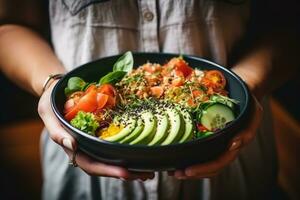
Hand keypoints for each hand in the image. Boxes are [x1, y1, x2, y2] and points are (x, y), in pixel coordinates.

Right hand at [38, 81, 153, 180]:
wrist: (57, 90)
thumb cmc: (51, 101)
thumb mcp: (48, 113)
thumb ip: (57, 131)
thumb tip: (72, 145)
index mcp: (73, 147)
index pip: (90, 164)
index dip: (107, 170)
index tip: (125, 172)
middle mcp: (86, 147)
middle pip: (105, 166)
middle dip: (125, 173)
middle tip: (146, 175)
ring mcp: (95, 141)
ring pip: (112, 159)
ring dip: (131, 167)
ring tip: (149, 171)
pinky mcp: (102, 132)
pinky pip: (115, 145)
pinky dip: (128, 151)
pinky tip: (142, 154)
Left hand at [172, 95, 262, 178]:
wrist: (245, 93)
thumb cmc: (249, 104)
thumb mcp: (254, 113)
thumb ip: (247, 130)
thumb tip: (233, 144)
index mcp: (234, 146)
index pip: (218, 162)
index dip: (203, 169)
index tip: (188, 170)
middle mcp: (223, 148)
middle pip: (208, 168)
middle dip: (192, 173)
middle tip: (175, 173)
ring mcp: (216, 143)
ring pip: (202, 162)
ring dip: (187, 168)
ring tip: (172, 170)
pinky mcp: (208, 137)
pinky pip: (198, 150)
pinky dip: (186, 156)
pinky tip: (174, 158)